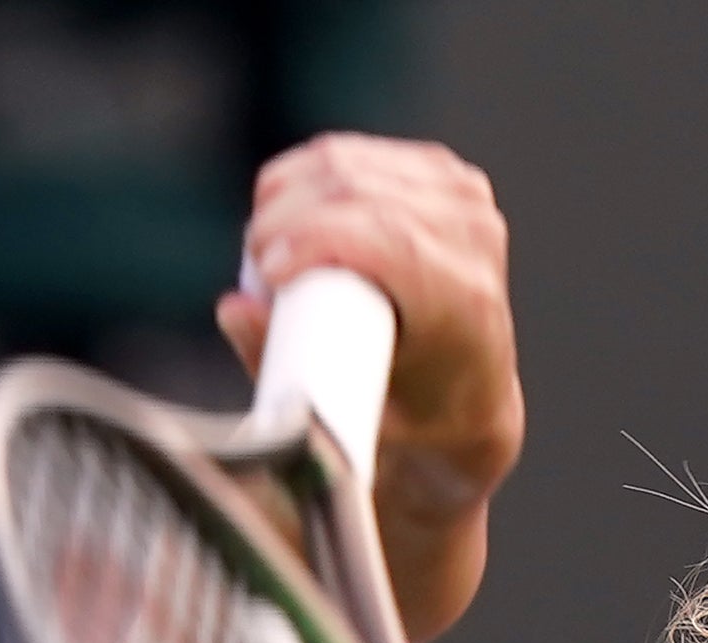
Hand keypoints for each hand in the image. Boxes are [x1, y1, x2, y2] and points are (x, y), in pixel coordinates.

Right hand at [216, 134, 523, 640]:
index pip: (390, 240)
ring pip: (348, 164)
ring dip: (288, 197)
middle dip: (285, 218)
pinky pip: (354, 154)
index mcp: (463, 304)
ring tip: (267, 252)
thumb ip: (284, 366)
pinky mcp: (444, 177)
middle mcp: (473, 242)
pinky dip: (307, 178)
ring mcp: (464, 201)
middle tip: (253, 266)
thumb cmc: (406, 422)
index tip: (266, 271)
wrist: (467, 405)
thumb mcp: (348, 419)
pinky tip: (289, 212)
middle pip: (358, 192)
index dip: (316, 240)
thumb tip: (233, 309)